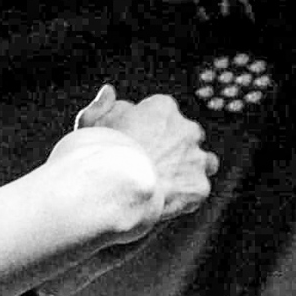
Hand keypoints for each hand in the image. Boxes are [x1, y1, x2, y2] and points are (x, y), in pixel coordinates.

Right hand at [75, 84, 217, 226]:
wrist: (113, 187)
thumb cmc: (98, 154)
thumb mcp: (90, 124)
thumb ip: (102, 105)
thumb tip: (109, 91)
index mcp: (163, 108)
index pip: (164, 115)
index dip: (150, 132)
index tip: (138, 146)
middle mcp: (186, 128)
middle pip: (188, 135)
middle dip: (177, 148)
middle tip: (155, 166)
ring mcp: (196, 158)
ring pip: (204, 161)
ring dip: (192, 169)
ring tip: (170, 185)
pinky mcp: (198, 187)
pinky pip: (197, 191)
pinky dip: (186, 197)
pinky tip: (166, 203)